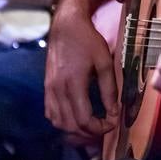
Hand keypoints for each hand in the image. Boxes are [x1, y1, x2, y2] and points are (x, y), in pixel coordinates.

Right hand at [45, 0, 119, 142]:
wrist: (66, 26)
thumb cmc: (88, 41)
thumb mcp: (105, 62)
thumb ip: (109, 89)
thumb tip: (114, 113)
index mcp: (73, 83)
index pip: (84, 120)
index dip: (100, 128)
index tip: (113, 122)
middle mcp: (58, 90)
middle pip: (71, 126)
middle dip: (90, 132)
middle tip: (105, 126)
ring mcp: (49, 89)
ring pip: (59, 123)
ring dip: (76, 130)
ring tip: (92, 124)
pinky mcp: (46, 87)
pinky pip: (51, 113)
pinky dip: (63, 121)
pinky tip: (76, 117)